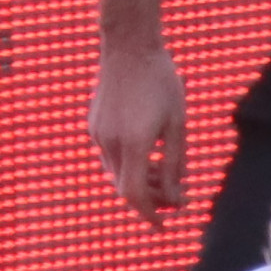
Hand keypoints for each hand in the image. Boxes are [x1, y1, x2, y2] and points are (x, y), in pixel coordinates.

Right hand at [89, 36, 189, 221]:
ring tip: (163, 178)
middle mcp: (110, 142)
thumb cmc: (160, 81)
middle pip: (125, 188)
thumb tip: (175, 198)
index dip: (149, 215)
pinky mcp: (94, 126)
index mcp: (134, 143)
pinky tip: (147, 157)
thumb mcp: (177, 124)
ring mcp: (98, 134)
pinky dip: (128, 166)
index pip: (135, 195)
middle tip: (174, 200)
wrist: (129, 45)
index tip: (164, 226)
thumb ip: (175, 164)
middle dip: (149, 200)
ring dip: (139, 183)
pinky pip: (110, 158)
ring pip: (116, 174)